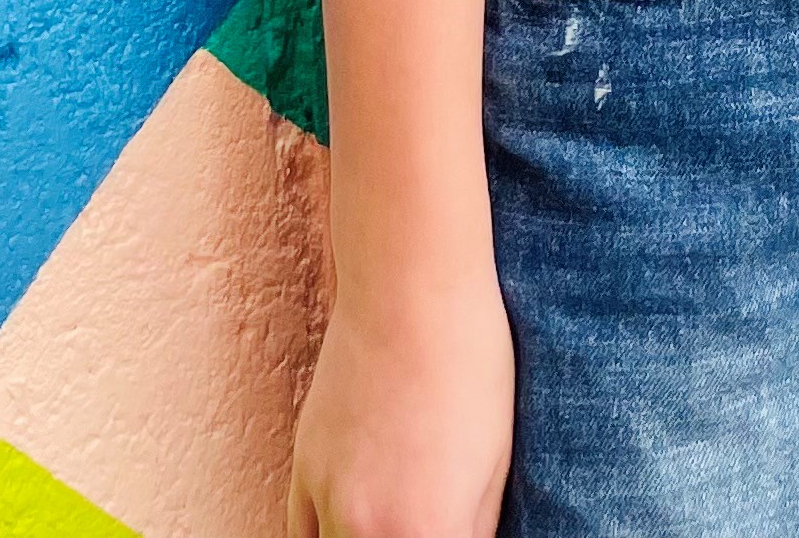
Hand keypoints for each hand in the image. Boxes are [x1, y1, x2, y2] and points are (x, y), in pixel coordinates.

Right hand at [288, 283, 512, 537]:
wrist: (410, 285)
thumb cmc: (469, 361)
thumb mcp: (496, 462)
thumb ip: (474, 528)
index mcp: (432, 533)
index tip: (450, 527)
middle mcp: (372, 532)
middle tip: (423, 520)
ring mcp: (330, 502)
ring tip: (392, 519)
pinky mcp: (303, 468)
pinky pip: (302, 536)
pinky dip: (327, 536)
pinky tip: (351, 524)